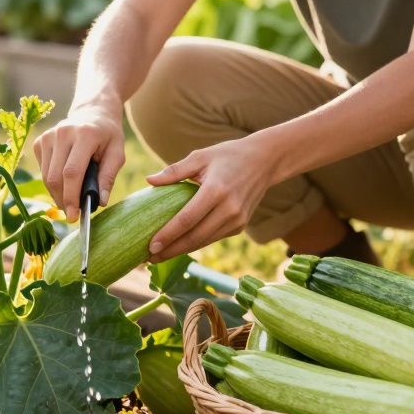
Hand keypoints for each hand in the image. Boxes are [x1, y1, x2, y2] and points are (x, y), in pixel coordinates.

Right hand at [33, 101, 124, 221]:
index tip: (73, 216)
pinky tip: (65, 180)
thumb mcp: (117, 153)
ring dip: (56, 194)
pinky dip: (52, 182)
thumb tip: (99, 202)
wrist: (93, 111)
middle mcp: (62, 132)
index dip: (71, 196)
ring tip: (70, 199)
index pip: (72, 172)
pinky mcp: (40, 141)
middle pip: (55, 177)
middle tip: (73, 213)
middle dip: (63, 200)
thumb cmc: (108, 135)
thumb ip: (108, 177)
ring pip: (46, 176)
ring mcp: (48, 135)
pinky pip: (42, 170)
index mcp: (85, 134)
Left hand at [145, 133, 275, 262]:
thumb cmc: (227, 155)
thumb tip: (148, 181)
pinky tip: (178, 247)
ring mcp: (237, 220)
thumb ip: (175, 170)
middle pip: (195, 237)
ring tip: (159, 256)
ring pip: (204, 241)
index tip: (151, 246)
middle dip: (171, 250)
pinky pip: (213, 238)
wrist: (265, 161)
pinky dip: (195, 243)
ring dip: (181, 251)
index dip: (168, 235)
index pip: (187, 219)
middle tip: (149, 258)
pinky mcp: (240, 225)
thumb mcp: (200, 156)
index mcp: (216, 190)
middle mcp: (229, 209)